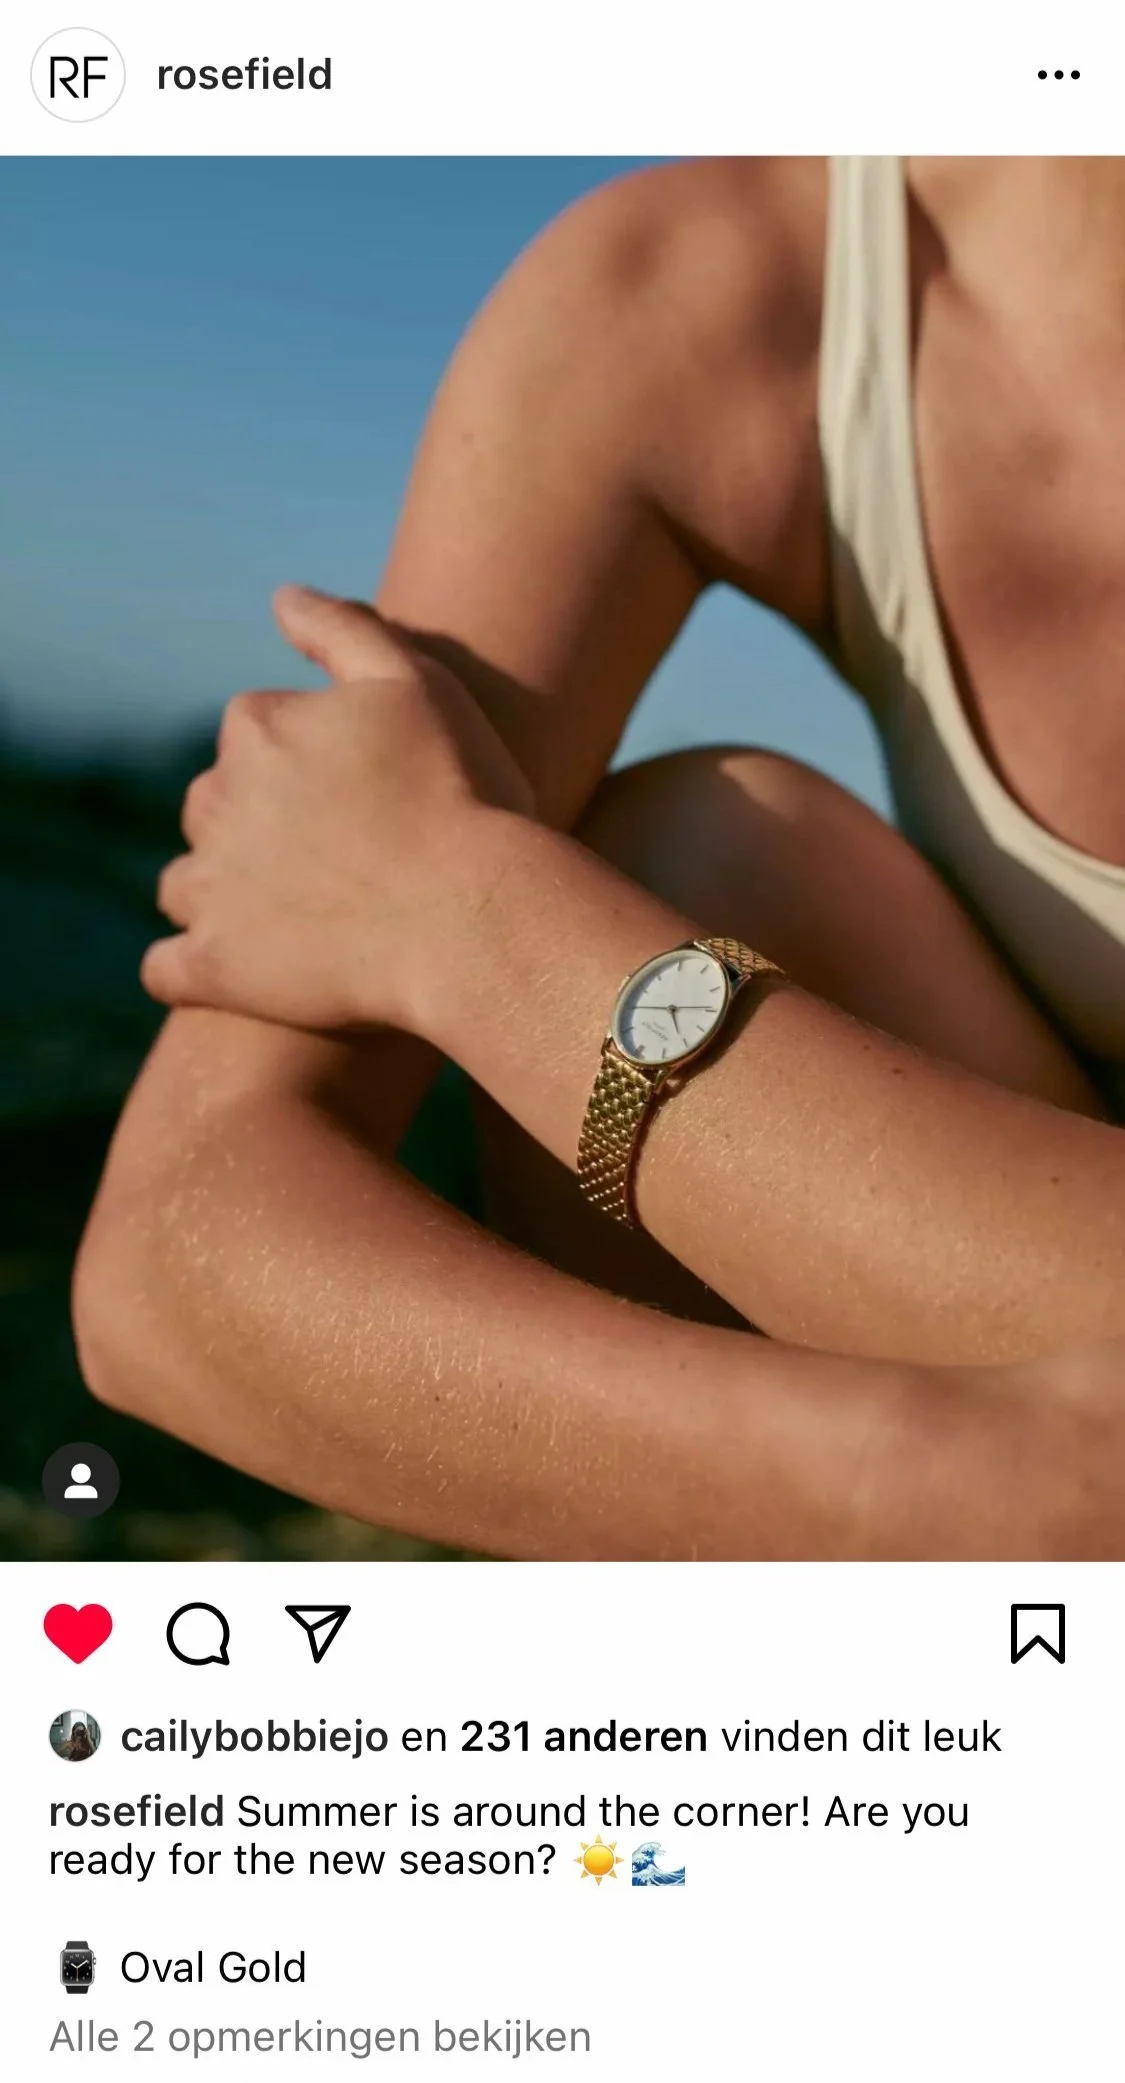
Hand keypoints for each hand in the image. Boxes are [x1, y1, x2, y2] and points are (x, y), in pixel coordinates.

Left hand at [142, 586, 532, 1034]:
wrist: (472, 920)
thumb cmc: (463, 797)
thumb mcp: (419, 684)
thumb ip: (344, 630)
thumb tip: (281, 598)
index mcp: (257, 728)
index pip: (256, 735)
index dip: (309, 768)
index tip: (362, 800)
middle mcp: (217, 801)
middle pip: (215, 808)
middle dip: (258, 830)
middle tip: (338, 865)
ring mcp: (209, 889)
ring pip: (185, 885)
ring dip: (222, 896)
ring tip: (296, 923)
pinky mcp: (212, 968)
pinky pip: (166, 969)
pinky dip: (191, 970)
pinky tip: (240, 974)